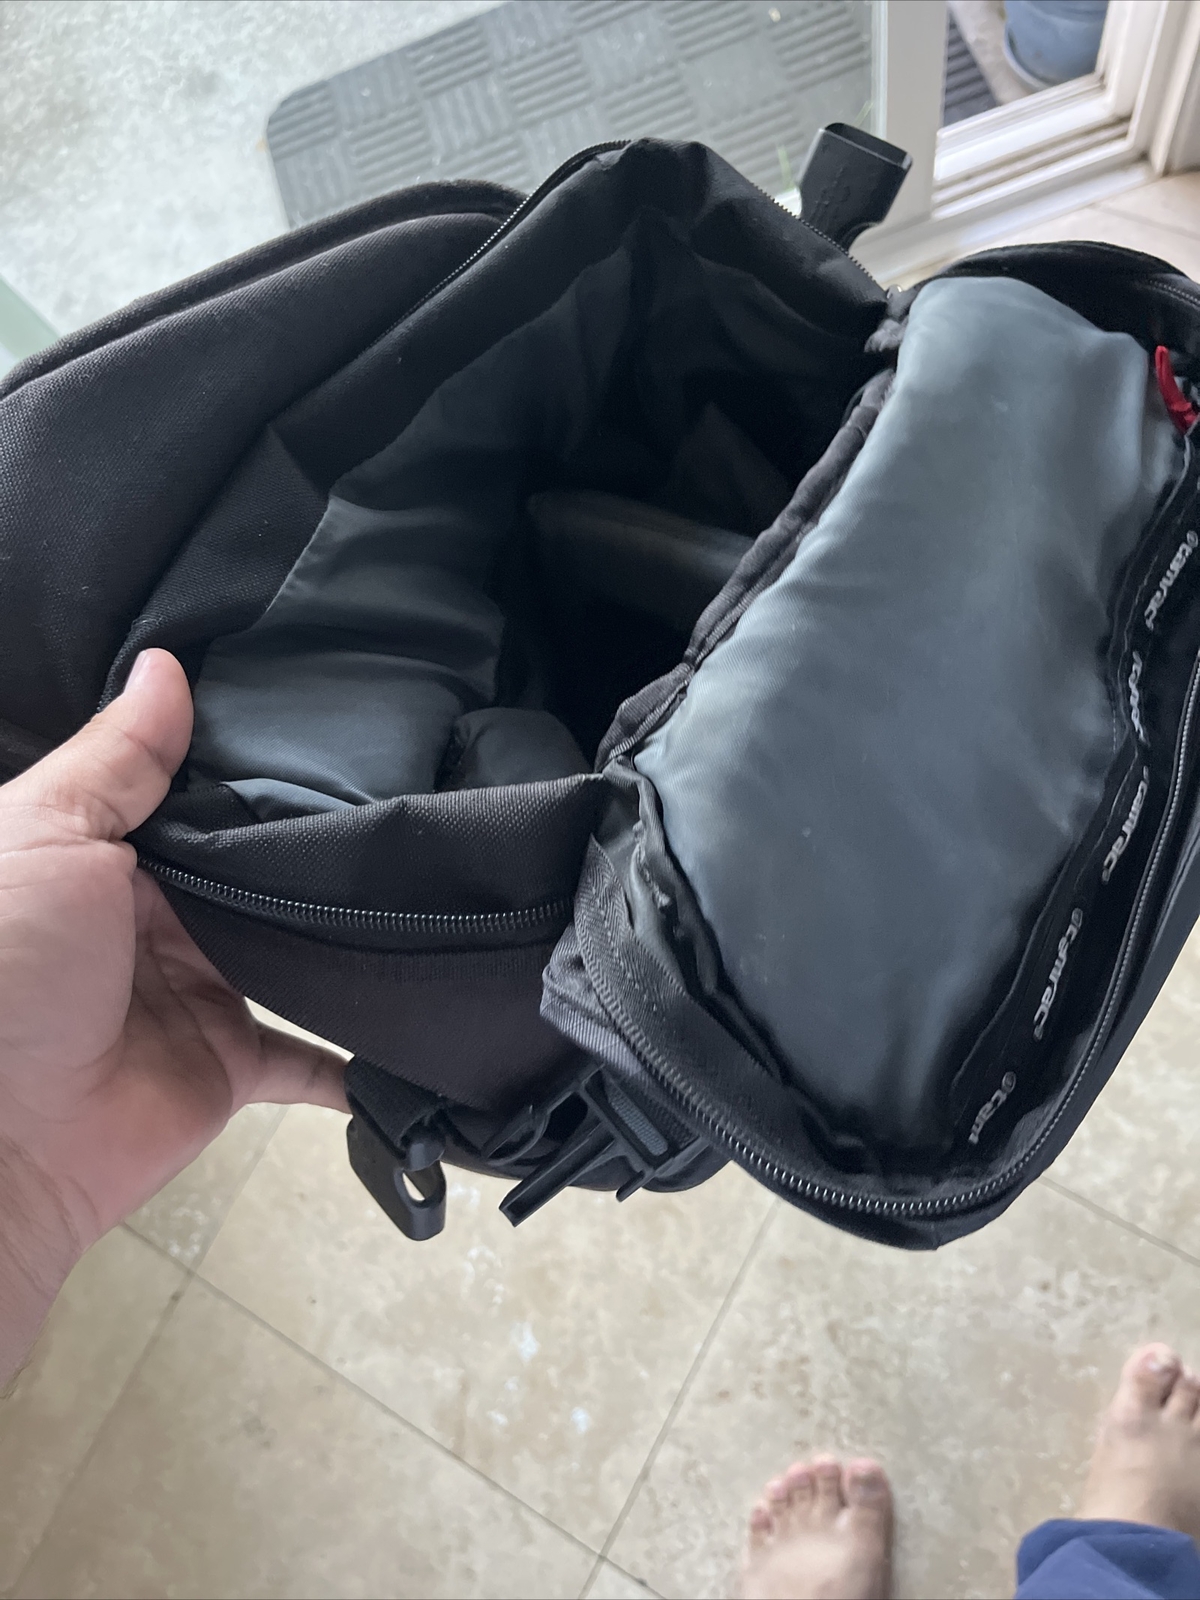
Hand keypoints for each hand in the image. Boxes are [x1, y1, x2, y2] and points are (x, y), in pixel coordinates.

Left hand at [0, 649, 346, 1375]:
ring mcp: (197, 995)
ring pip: (290, 953)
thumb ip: (117, 760)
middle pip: (253, 872)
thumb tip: (167, 665)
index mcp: (107, 859)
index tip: (336, 720)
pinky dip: (355, 1055)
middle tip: (406, 794)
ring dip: (341, 935)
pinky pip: (309, 1060)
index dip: (253, 764)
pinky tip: (412, 1021)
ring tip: (428, 885)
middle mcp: (156, 922)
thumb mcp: (44, 833)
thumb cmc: (2, 968)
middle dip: (313, 848)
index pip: (195, 798)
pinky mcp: (229, 1066)